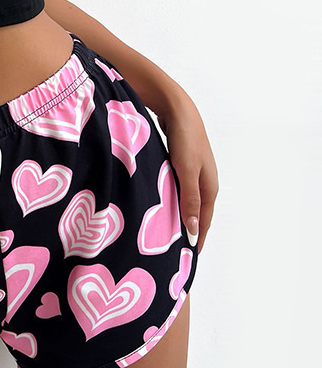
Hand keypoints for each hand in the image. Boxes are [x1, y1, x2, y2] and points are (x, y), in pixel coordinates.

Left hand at [156, 95, 217, 254]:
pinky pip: (176, 188)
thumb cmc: (183, 138)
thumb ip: (189, 200)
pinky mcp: (180, 163)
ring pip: (185, 200)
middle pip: (196, 213)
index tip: (187, 259)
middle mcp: (204, 181)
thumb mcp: (186, 171)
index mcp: (209, 187)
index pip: (204, 221)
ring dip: (177, 215)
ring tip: (164, 233)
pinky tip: (158, 204)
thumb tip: (194, 231)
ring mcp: (192, 171)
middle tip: (173, 252)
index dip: (196, 239)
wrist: (176, 107)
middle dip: (187, 231)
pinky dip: (169, 199)